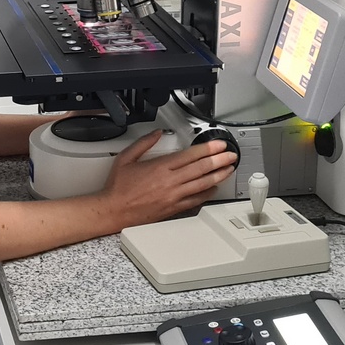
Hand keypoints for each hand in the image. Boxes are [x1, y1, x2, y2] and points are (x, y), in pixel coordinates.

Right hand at [97, 131, 237, 228]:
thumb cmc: (118, 188)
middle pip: (201, 169)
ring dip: (218, 176)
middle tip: (230, 155)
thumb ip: (143, 144)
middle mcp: (169, 182)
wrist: (114, 211)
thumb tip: (156, 134)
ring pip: (202, 184)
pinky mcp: (173, 208)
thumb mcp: (126, 158)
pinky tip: (214, 188)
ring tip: (229, 169)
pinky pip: (196, 200)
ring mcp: (173, 196)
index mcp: (160, 167)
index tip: (218, 145)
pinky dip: (207, 193)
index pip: (190, 155)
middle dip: (219, 160)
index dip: (208, 149)